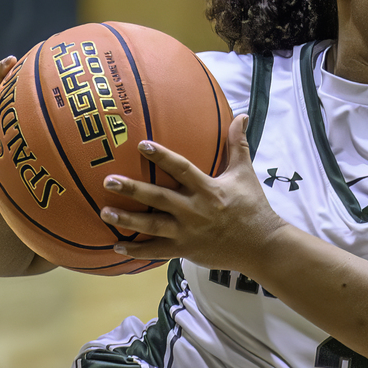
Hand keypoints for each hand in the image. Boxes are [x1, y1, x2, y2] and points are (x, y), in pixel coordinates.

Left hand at [96, 113, 283, 271]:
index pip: (182, 169)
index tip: (141, 145)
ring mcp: (188, 233)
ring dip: (128, 221)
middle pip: (159, 199)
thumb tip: (242, 115)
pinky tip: (116, 247)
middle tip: (108, 181)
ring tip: (105, 212)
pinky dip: (137, 251)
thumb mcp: (245, 173)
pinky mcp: (185, 250)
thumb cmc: (253, 207)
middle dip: (133, 190)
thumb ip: (237, 144)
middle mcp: (195, 211)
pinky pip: (157, 252)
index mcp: (209, 189)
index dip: (162, 157)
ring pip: (153, 226)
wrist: (262, 246)